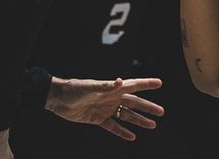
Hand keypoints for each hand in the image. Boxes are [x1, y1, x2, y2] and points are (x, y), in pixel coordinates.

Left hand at [45, 77, 163, 140]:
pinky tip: (132, 136)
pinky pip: (113, 127)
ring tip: (152, 125)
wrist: (57, 99)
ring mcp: (106, 109)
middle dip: (148, 107)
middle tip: (161, 112)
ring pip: (127, 116)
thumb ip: (105, 86)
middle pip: (134, 103)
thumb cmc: (74, 89)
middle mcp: (112, 98)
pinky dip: (122, 131)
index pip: (133, 85)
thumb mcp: (89, 87)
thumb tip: (120, 81)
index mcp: (112, 88)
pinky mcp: (98, 119)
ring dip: (139, 120)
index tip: (160, 83)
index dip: (146, 84)